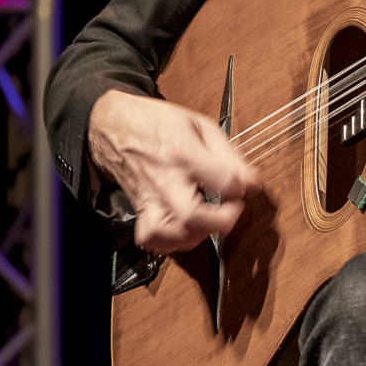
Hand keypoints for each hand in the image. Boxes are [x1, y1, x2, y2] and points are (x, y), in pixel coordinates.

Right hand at [88, 87, 262, 254]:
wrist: (114, 126)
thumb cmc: (157, 123)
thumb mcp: (200, 125)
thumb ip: (229, 155)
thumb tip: (252, 181)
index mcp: (184, 153)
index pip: (224, 182)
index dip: (243, 188)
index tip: (247, 186)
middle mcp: (166, 180)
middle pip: (193, 216)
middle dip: (222, 220)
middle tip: (232, 210)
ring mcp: (151, 198)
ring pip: (173, 234)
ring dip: (200, 234)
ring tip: (210, 221)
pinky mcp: (140, 210)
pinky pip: (152, 239)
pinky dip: (171, 242)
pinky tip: (184, 231)